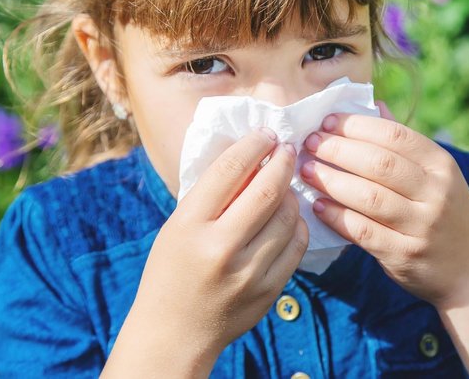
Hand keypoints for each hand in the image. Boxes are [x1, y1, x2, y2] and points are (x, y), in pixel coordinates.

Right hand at [114, 129, 307, 368]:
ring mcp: (247, 273)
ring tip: (285, 185)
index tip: (266, 134)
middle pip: (266, 191)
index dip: (253, 145)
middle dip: (282, 162)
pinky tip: (289, 217)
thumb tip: (251, 155)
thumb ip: (212, 195)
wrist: (175, 333)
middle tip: (287, 149)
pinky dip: (297, 224)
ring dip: (291, 193)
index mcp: (189, 226)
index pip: (229, 171)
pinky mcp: (268, 291)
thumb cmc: (172, 270)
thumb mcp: (178, 227)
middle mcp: (219, 248)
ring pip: (287, 216)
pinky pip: (296, 245)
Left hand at [299, 102, 468, 308]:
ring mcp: (421, 226)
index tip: (327, 121)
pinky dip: (336, 216)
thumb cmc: (447, 216)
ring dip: (331, 181)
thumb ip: (406, 143)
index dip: (356, 126)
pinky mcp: (404, 255)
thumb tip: (376, 105)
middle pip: (378, 163)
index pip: (394, 135)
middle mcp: (435, 192)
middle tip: (309, 143)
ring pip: (368, 196)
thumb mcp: (438, 176)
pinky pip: (362, 231)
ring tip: (306, 171)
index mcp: (441, 165)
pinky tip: (317, 206)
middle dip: (337, 150)